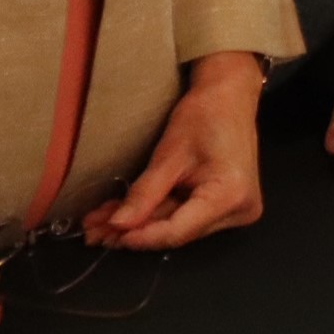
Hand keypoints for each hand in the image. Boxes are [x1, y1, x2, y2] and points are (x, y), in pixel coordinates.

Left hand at [84, 52, 264, 249]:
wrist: (230, 96)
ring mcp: (236, 210)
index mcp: (230, 196)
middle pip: (178, 231)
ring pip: (179, 226)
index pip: (178, 231)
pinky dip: (156, 214)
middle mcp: (239, 210)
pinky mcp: (227, 206)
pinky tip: (124, 215)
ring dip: (140, 224)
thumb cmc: (203, 115)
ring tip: (100, 223)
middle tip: (94, 232)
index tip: (107, 235)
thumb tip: (116, 226)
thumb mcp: (169, 154)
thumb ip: (144, 194)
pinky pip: (186, 216)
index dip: (141, 237)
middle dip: (134, 230)